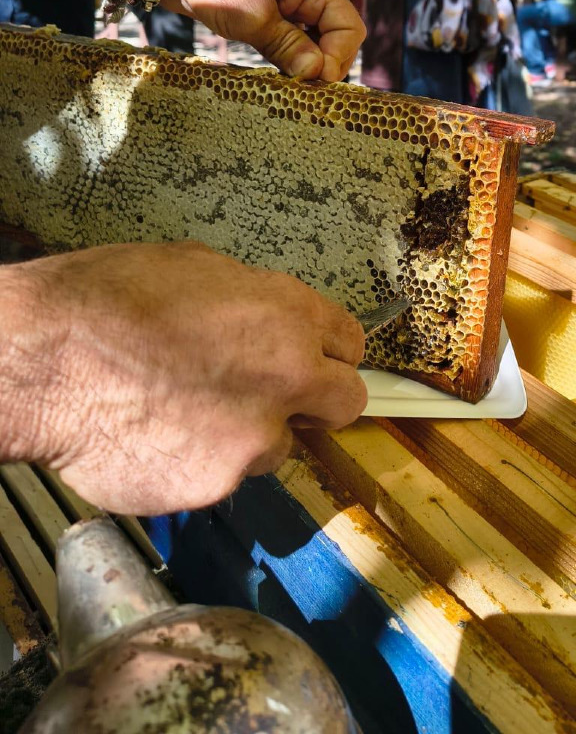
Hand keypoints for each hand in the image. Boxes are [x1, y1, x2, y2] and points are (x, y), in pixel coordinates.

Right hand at [1, 243, 366, 514]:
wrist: (47, 360)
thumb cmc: (107, 302)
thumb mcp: (196, 268)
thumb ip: (251, 300)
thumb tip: (263, 316)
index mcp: (288, 314)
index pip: (351, 344)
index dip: (328, 354)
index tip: (314, 364)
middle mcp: (288, 376)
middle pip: (345, 404)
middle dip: (314, 403)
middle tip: (272, 398)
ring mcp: (256, 436)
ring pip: (277, 447)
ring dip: (247, 437)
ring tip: (186, 414)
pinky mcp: (219, 484)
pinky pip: (226, 478)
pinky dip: (201, 465)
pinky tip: (160, 438)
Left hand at [163, 0, 365, 79]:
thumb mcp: (252, 17)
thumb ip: (288, 47)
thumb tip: (317, 74)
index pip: (349, 29)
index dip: (337, 59)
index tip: (313, 81)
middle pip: (337, 37)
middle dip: (325, 63)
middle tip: (301, 87)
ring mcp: (288, 4)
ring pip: (314, 42)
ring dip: (305, 63)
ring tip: (288, 84)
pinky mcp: (268, 14)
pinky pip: (291, 41)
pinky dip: (289, 59)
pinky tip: (276, 73)